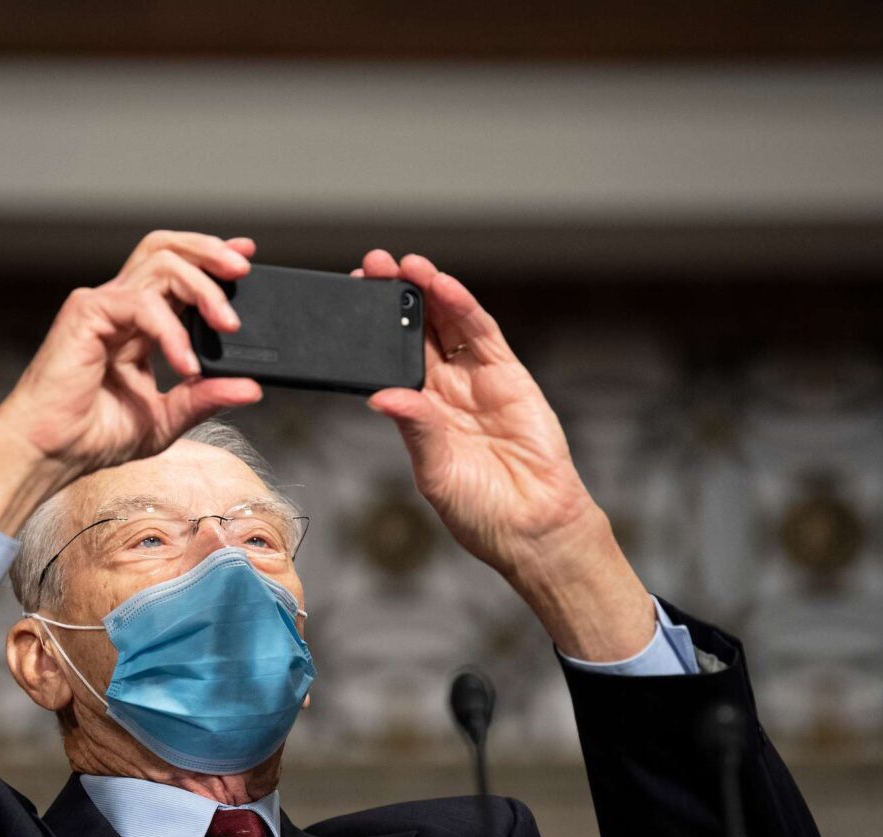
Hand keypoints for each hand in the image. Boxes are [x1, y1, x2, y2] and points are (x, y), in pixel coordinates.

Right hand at [0, 231, 263, 532]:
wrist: (51, 452)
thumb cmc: (94, 436)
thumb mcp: (166, 419)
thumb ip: (205, 398)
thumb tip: (251, 389)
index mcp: (137, 322)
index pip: (176, 270)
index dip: (211, 257)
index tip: (247, 261)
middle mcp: (119, 306)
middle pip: (167, 248)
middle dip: (210, 252)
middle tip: (243, 273)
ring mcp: (101, 305)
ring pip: (161, 263)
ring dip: (202, 288)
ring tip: (227, 324)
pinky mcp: (86, 313)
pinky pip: (142, 303)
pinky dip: (171, 331)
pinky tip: (185, 364)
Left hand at [356, 250, 654, 659]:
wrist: (534, 526)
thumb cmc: (481, 511)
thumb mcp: (435, 471)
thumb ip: (417, 429)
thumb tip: (381, 397)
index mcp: (419, 413)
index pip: (390, 361)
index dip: (372, 332)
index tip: (348, 303)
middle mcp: (445, 390)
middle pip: (416, 333)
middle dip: (394, 299)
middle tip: (371, 266)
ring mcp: (477, 380)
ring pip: (448, 325)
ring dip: (427, 292)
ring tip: (404, 265)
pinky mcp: (509, 376)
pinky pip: (482, 334)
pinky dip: (462, 307)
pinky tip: (442, 286)